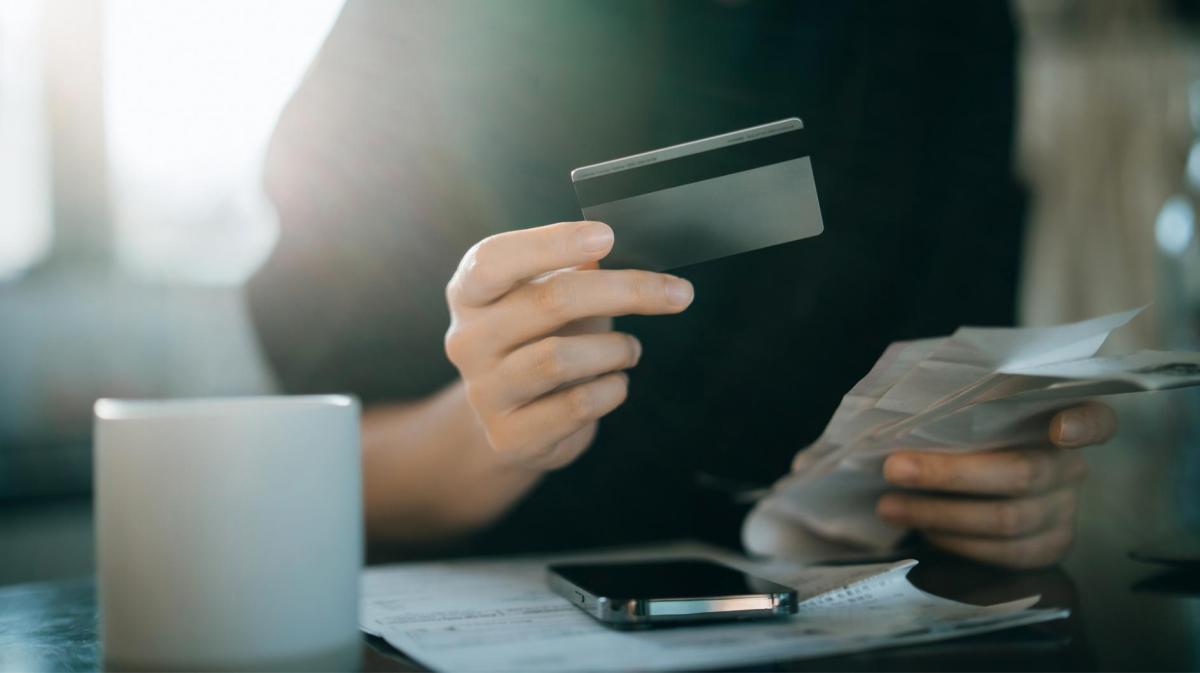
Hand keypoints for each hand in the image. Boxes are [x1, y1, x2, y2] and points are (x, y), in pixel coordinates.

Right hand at [444, 221, 693, 470]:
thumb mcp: (551, 297)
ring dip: (615, 349)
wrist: (517, 422)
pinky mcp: (510, 437)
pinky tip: (615, 384)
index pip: (495, 260)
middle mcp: (467, 340)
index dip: (551, 244)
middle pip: (548, 301)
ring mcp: (485, 392)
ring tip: (630, 351)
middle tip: (678, 293)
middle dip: (624, 291)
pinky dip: (612, 389)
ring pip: (560, 359)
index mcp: (470, 293)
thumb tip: (626, 246)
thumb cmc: (542, 341)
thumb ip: (578, 271)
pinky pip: (576, 406)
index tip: (607, 236)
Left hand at [876, 402, 1116, 568]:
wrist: (988, 485)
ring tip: (890, 505)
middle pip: (1021, 474)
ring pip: (1006, 519)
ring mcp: (1066, 511)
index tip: (1058, 429)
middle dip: (949, 474)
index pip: (1095, 420)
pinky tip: (924, 530)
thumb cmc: (972, 437)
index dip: (1082, 425)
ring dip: (939, 514)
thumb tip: (903, 417)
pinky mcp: (1052, 547)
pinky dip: (957, 542)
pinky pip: (1004, 553)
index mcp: (1063, 422)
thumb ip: (962, 411)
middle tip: (895, 468)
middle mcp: (1072, 468)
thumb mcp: (973, 415)